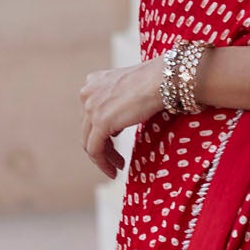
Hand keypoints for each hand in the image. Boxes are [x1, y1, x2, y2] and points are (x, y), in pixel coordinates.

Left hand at [79, 59, 167, 180]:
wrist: (161, 79)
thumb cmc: (155, 82)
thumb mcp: (130, 90)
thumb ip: (118, 103)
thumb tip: (115, 128)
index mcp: (93, 81)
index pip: (90, 114)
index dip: (100, 131)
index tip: (114, 142)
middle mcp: (87, 93)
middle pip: (88, 129)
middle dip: (102, 147)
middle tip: (116, 160)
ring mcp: (91, 107)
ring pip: (89, 141)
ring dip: (103, 158)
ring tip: (117, 166)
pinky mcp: (100, 122)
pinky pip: (95, 150)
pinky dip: (103, 163)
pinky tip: (115, 170)